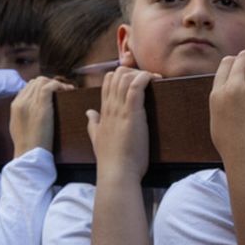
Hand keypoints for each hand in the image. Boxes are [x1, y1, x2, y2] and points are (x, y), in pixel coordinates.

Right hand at [10, 76, 68, 156]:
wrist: (28, 153)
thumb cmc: (25, 145)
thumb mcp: (17, 126)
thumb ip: (21, 114)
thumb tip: (27, 108)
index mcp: (15, 105)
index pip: (27, 87)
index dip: (40, 86)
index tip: (50, 92)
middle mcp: (22, 101)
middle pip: (35, 81)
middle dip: (48, 82)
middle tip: (60, 90)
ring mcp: (31, 103)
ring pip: (42, 81)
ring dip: (55, 83)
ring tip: (66, 89)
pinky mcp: (42, 107)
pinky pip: (49, 87)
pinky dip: (59, 85)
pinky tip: (67, 89)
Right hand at [89, 66, 153, 184]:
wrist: (116, 173)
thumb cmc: (111, 159)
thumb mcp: (97, 139)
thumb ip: (93, 124)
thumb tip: (89, 112)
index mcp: (104, 112)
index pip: (108, 82)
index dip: (121, 76)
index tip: (136, 81)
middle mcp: (110, 107)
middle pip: (116, 75)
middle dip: (133, 71)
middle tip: (148, 80)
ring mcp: (120, 110)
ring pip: (125, 77)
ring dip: (141, 73)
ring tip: (155, 79)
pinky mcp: (132, 114)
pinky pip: (136, 87)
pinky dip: (145, 78)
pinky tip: (154, 79)